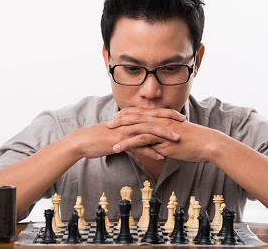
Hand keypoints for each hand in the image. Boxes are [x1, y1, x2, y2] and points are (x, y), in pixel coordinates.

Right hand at [66, 108, 185, 160]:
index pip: (151, 112)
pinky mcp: (120, 141)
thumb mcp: (118, 132)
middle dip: (170, 118)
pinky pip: (137, 145)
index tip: (180, 115)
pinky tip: (160, 156)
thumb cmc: (100, 137)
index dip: (166, 112)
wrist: (83, 142)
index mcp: (129, 117)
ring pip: (147, 129)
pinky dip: (150, 150)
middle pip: (153, 117)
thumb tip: (142, 140)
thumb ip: (131, 133)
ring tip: (177, 139)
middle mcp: (128, 121)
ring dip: (164, 134)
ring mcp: (124, 130)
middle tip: (184, 121)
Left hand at [108, 107, 223, 161]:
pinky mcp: (162, 141)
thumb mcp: (179, 136)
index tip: (118, 116)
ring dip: (122, 132)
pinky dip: (129, 143)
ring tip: (109, 136)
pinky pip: (142, 141)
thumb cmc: (196, 141)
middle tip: (108, 123)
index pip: (143, 113)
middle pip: (137, 117)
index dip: (130, 114)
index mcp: (164, 118)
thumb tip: (159, 143)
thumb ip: (167, 137)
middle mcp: (161, 121)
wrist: (208, 143)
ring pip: (137, 128)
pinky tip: (119, 148)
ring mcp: (161, 130)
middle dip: (121, 120)